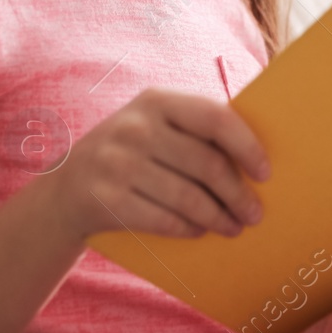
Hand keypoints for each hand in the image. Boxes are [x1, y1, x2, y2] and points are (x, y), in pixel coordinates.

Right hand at [44, 87, 270, 243]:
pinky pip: (164, 220)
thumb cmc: (129, 153)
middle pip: (206, 164)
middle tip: (255, 214)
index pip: (215, 118)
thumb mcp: (153, 126)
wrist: (65, 187)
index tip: (266, 172)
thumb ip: (194, 131)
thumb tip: (254, 160)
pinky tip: (200, 231)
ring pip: (188, 198)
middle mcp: (135, 128)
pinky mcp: (106, 200)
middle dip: (238, 194)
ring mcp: (117, 163)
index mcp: (156, 101)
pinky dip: (189, 229)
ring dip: (218, 218)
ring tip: (234, 227)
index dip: (247, 146)